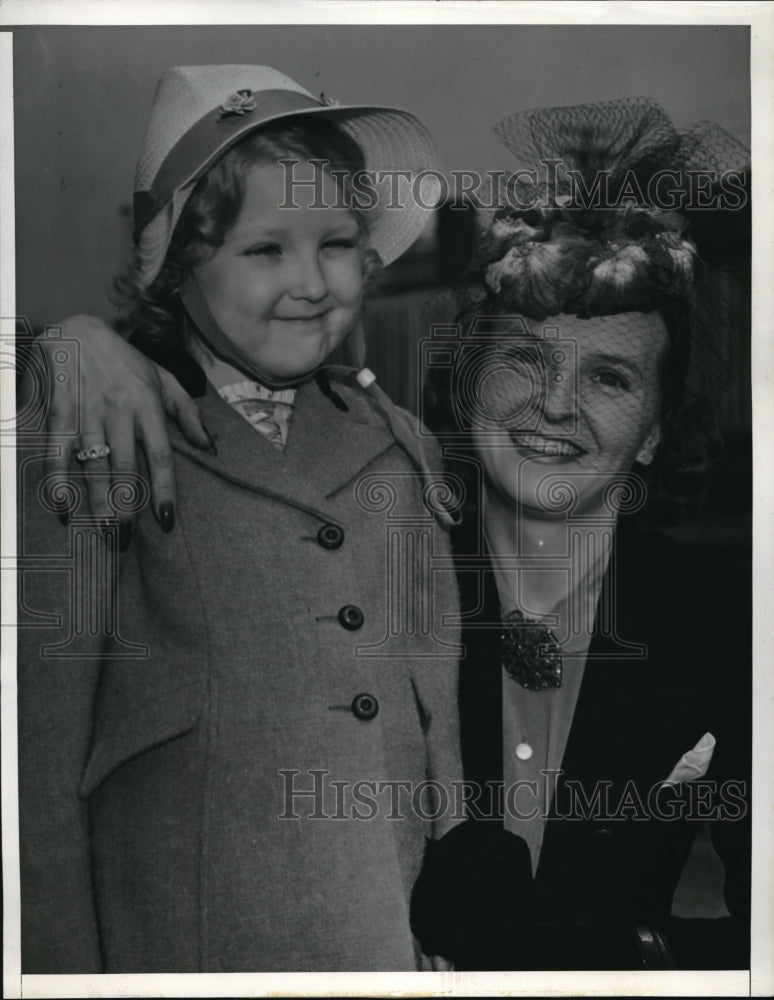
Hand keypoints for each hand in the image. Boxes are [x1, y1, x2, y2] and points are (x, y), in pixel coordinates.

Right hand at [20, 315, 210, 536]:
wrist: (78, 331)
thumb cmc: (127, 361)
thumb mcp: (164, 379)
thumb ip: (188, 413)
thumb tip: (210, 447)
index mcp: (147, 406)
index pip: (159, 455)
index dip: (163, 489)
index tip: (165, 520)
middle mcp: (119, 412)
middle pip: (125, 467)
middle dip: (126, 506)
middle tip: (125, 539)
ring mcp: (88, 412)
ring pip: (93, 464)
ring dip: (97, 501)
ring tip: (102, 532)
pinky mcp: (60, 412)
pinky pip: (58, 451)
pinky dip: (58, 480)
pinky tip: (62, 507)